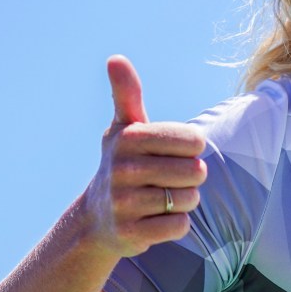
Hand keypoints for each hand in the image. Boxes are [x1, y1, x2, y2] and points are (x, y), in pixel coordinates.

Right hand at [82, 56, 206, 256]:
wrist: (95, 220)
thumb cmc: (122, 163)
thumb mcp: (124, 127)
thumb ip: (127, 93)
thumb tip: (115, 57)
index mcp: (129, 138)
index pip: (194, 141)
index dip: (192, 149)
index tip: (174, 151)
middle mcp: (123, 170)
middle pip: (195, 172)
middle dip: (191, 177)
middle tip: (170, 178)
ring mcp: (125, 204)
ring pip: (189, 200)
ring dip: (185, 201)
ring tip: (161, 199)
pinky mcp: (130, 234)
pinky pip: (180, 226)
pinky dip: (176, 224)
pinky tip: (156, 219)